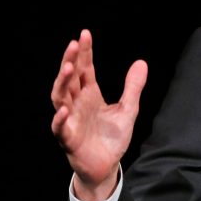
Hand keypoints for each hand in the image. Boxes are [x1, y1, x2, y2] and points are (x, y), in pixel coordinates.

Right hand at [50, 30, 146, 200]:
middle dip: (71, 60)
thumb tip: (141, 62)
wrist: (107, 166)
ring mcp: (70, 120)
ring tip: (68, 68)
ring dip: (62, 83)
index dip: (84, 52)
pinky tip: (65, 107)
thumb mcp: (128, 109)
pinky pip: (60, 127)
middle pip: (70, 78)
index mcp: (90, 94)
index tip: (84, 34)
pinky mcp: (68, 138)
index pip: (85, 69)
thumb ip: (133, 87)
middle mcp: (77, 104)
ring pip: (60, 98)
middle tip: (74, 43)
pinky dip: (60, 118)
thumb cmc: (112, 137)